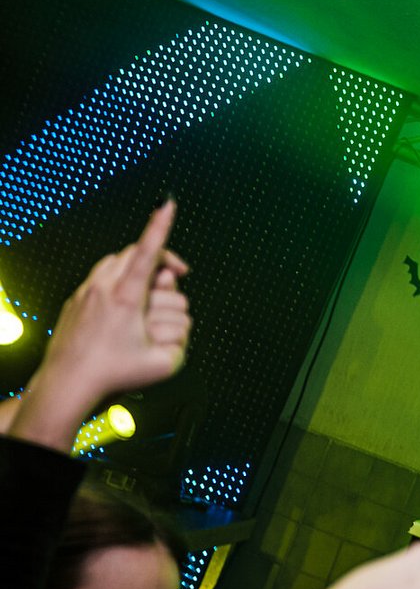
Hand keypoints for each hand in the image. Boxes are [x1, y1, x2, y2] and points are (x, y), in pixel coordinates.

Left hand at [11, 201, 190, 449]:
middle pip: (139, 257)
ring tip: (140, 318)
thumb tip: (175, 319)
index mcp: (127, 298)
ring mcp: (87, 291)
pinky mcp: (76, 300)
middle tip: (164, 303)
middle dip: (160, 274)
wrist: (68, 383)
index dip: (161, 227)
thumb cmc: (115, 374)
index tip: (167, 204)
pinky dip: (120, 289)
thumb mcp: (166, 362)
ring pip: (121, 266)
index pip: (148, 252)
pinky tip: (121, 317)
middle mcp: (104, 287)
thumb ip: (181, 336)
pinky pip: (104, 279)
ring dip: (140, 284)